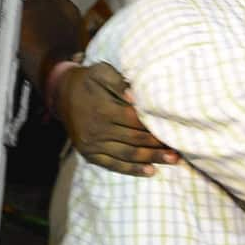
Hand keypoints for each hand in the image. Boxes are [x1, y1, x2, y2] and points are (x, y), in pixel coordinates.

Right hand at [55, 61, 178, 175]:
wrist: (63, 94)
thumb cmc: (90, 80)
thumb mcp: (102, 73)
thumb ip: (120, 83)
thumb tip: (136, 96)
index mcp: (102, 109)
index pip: (135, 121)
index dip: (155, 125)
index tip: (174, 128)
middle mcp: (97, 130)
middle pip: (134, 140)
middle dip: (159, 145)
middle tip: (182, 148)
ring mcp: (92, 145)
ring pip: (127, 154)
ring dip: (152, 159)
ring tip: (174, 160)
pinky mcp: (90, 155)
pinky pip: (114, 165)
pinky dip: (133, 169)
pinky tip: (151, 171)